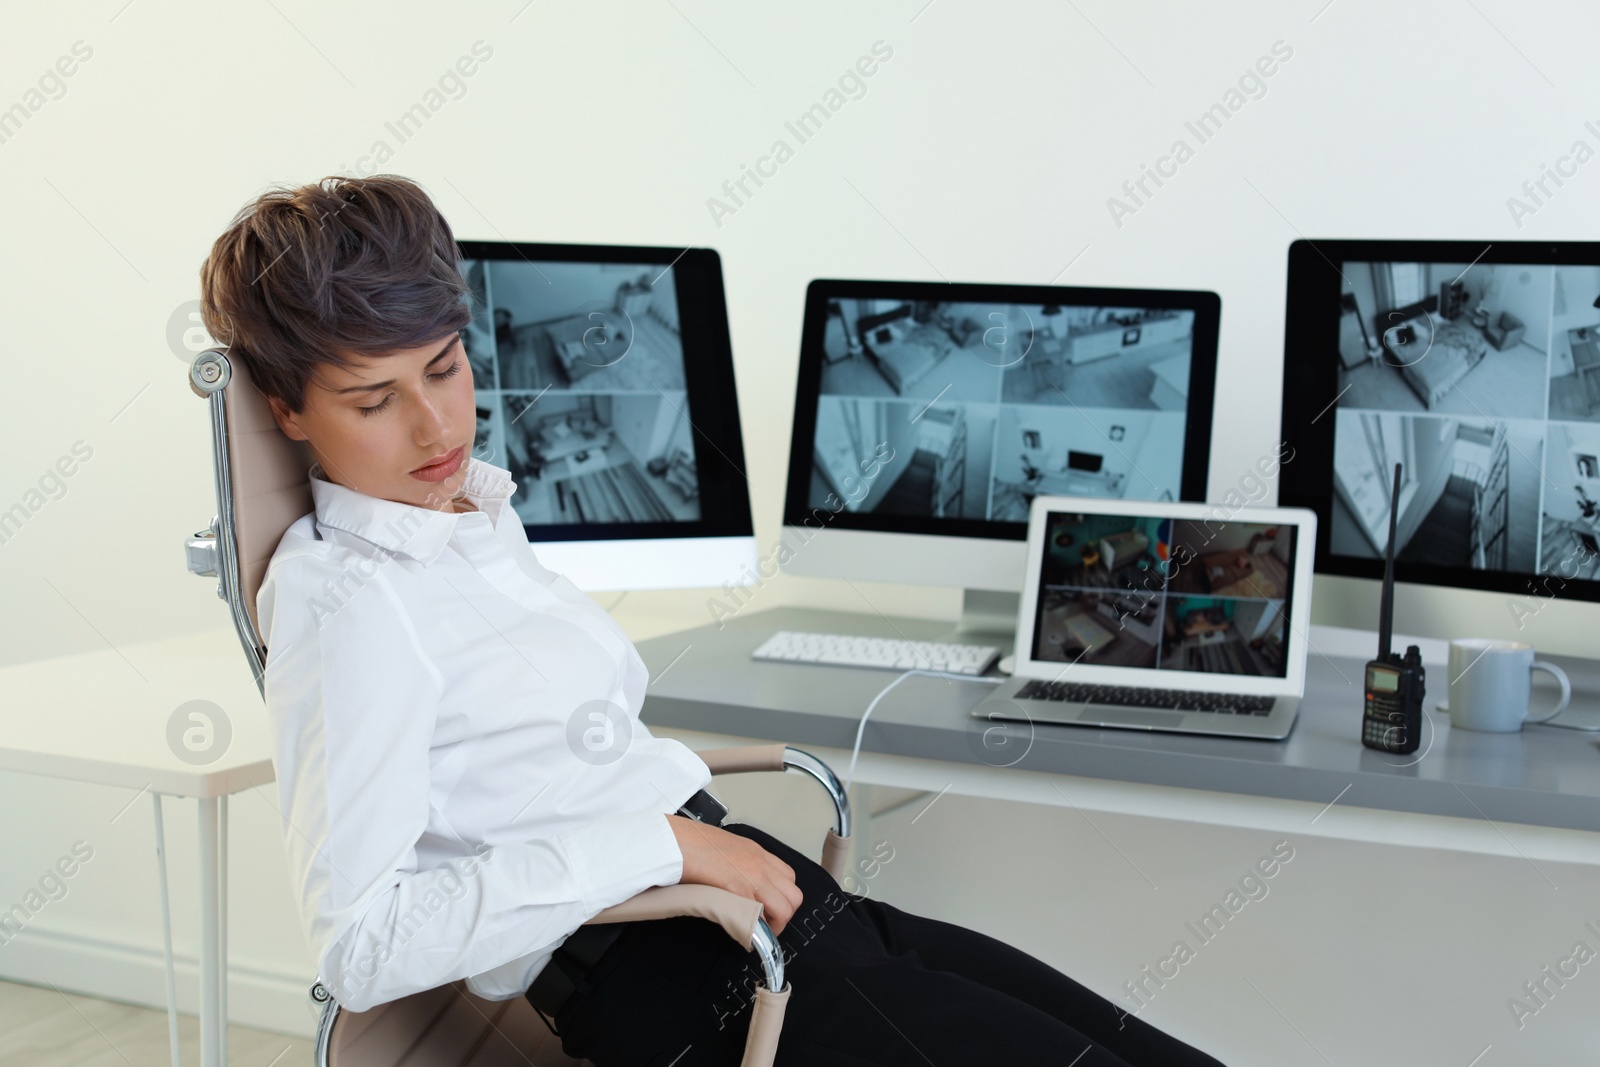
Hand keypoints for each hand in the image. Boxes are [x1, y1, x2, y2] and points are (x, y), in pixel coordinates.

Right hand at [665, 815, 802, 934]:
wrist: (676, 841)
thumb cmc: (690, 843)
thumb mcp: (724, 848)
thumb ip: (738, 864)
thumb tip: (737, 881)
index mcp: (756, 852)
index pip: (788, 877)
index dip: (783, 897)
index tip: (771, 908)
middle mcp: (761, 863)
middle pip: (794, 895)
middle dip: (784, 914)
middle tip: (768, 924)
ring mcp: (755, 876)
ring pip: (786, 908)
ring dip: (775, 923)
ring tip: (757, 930)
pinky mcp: (741, 890)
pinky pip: (763, 916)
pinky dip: (758, 927)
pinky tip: (744, 930)